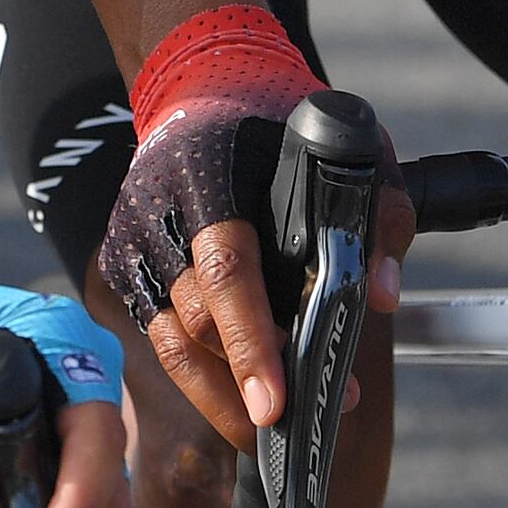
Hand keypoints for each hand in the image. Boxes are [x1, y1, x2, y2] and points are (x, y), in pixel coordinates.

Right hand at [101, 3, 332, 448]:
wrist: (205, 88)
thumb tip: (382, 297)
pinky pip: (160, 337)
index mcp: (206, 174)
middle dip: (249, 385)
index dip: (251, 344)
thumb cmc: (282, 123)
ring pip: (171, 345)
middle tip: (308, 416)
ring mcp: (132, 242)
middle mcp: (156, 212)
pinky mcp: (125, 267)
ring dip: (223, 395)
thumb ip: (376, 215)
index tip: (277, 404)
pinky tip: (243, 390)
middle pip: (195, 324)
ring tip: (280, 419)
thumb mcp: (346, 150)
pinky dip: (201, 373)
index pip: (225, 273)